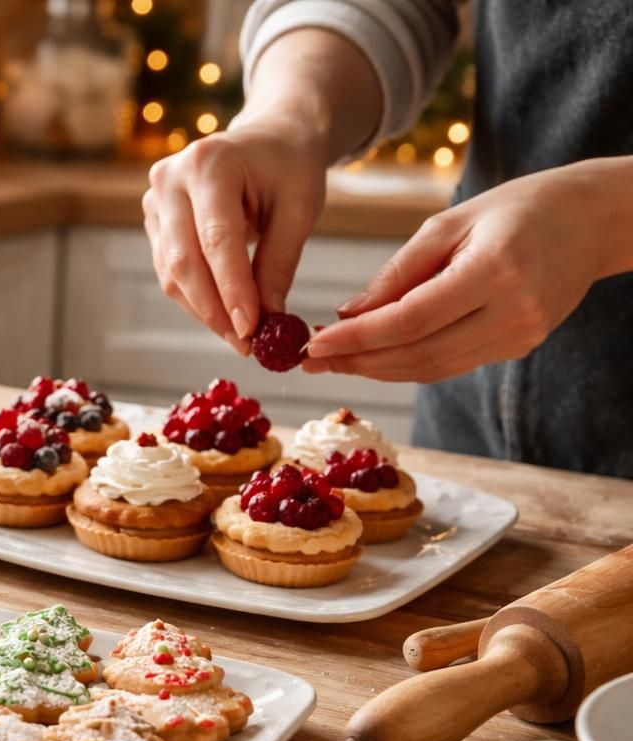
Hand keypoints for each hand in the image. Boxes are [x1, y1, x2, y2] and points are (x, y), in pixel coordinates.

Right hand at [142, 116, 329, 353]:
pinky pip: (170, 271)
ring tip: (241, 336)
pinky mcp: (154, 220)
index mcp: (210, 163)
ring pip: (172, 273)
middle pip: (184, 261)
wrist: (269, 138)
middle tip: (246, 344)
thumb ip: (279, 262)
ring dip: (205, 310)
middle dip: (215, 309)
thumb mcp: (299, 207)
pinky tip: (224, 314)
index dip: (232, 289)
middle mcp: (170, 178)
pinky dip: (197, 298)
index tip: (251, 330)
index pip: (216, 239)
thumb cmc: (289, 166)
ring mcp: (155, 199)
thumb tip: (267, 320)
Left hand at [304, 160, 632, 381]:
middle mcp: (513, 312)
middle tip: (311, 361)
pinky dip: (409, 362)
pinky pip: (452, 363)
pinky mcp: (520, 346)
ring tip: (335, 360)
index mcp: (495, 271)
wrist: (593, 220)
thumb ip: (399, 272)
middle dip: (359, 361)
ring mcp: (520, 335)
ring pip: (433, 367)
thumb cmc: (518, 208)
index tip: (313, 346)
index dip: (357, 339)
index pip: (410, 321)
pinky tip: (376, 355)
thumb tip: (348, 315)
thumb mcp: (451, 223)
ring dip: (378, 369)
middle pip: (419, 354)